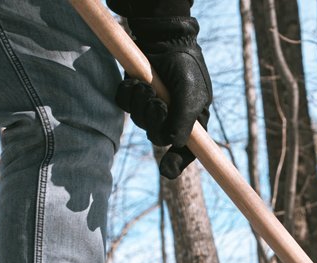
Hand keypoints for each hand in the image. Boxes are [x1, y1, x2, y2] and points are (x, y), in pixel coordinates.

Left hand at [114, 16, 211, 178]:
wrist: (165, 38)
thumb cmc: (185, 65)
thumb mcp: (191, 93)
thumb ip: (183, 121)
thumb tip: (172, 144)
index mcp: (192, 122)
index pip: (186, 152)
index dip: (177, 163)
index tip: (167, 171)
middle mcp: (172, 118)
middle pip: (157, 137)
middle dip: (154, 120)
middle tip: (157, 101)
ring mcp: (152, 107)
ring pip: (139, 121)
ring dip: (140, 104)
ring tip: (146, 85)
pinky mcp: (136, 95)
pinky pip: (125, 105)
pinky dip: (127, 94)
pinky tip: (135, 82)